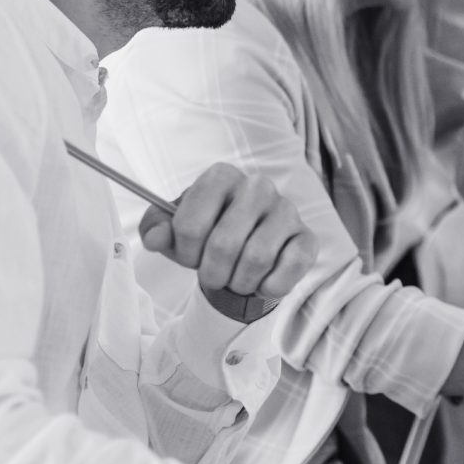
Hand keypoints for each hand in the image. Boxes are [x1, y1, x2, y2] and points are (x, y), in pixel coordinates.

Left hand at [138, 162, 316, 322]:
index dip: (184, 252)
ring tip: (236, 280)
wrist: (245, 250)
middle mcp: (257, 186)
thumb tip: (155, 238)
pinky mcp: (308, 237)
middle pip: (223, 245)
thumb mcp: (173, 231)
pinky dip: (270, 287)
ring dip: (239, 283)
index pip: (189, 224)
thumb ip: (155, 229)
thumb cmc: (206, 237)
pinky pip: (289, 269)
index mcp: (221, 176)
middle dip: (211, 274)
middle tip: (213, 276)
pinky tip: (263, 283)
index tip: (189, 255)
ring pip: (256, 259)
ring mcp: (287, 210)